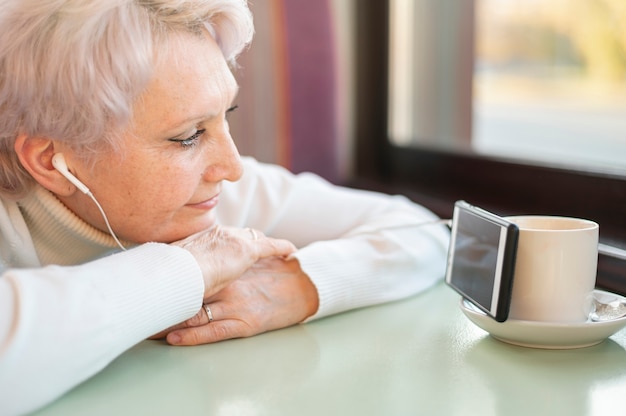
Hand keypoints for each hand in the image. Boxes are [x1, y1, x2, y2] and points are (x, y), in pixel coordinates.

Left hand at [151, 256, 318, 344]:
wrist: (305, 287)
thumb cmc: (276, 272)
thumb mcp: (249, 257)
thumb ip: (224, 253)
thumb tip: (196, 253)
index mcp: (226, 263)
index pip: (190, 270)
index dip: (165, 277)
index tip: (141, 281)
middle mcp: (228, 282)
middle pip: (186, 291)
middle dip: (160, 299)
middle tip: (134, 304)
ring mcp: (235, 303)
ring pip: (194, 312)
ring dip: (168, 320)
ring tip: (144, 327)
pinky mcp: (245, 322)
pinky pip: (213, 330)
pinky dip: (192, 336)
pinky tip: (175, 338)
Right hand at [173, 226, 295, 297]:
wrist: (175, 274)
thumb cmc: (171, 277)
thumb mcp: (178, 271)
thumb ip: (186, 271)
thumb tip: (181, 280)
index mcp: (203, 237)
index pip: (224, 236)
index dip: (234, 242)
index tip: (236, 249)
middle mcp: (220, 233)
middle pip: (242, 234)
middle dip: (253, 240)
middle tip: (261, 251)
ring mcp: (233, 239)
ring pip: (257, 237)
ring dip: (267, 244)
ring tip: (278, 251)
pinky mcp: (245, 250)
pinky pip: (271, 246)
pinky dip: (282, 247)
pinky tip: (292, 252)